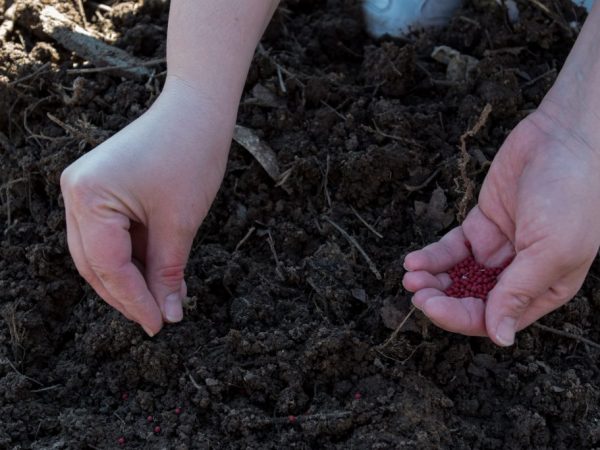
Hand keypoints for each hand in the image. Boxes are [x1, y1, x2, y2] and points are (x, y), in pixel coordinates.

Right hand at [60, 77, 233, 335]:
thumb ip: (168, 272)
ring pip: (100, 253)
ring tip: (161, 299)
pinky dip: (132, 257)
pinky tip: (157, 273)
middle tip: (157, 319)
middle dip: (127, 294)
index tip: (157, 326)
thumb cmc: (191, 156)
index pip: (107, 266)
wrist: (197, 111)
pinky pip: (110, 235)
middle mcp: (75, 192)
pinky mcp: (99, 189)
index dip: (133, 300)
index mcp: (88, 195)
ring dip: (129, 278)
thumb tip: (168, 316)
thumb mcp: (180, 223)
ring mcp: (83, 189)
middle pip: (95, 263)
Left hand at [402, 108, 599, 345]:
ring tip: (411, 276)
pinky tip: (414, 260)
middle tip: (416, 292)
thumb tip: (500, 338)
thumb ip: (520, 292)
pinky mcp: (481, 225)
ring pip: (457, 277)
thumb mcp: (552, 251)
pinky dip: (432, 256)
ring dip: (432, 280)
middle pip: (472, 300)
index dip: (460, 317)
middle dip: (442, 300)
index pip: (495, 318)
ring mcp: (498, 249)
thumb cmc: (572, 195)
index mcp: (544, 289)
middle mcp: (519, 273)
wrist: (565, 137)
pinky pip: (451, 249)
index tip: (431, 307)